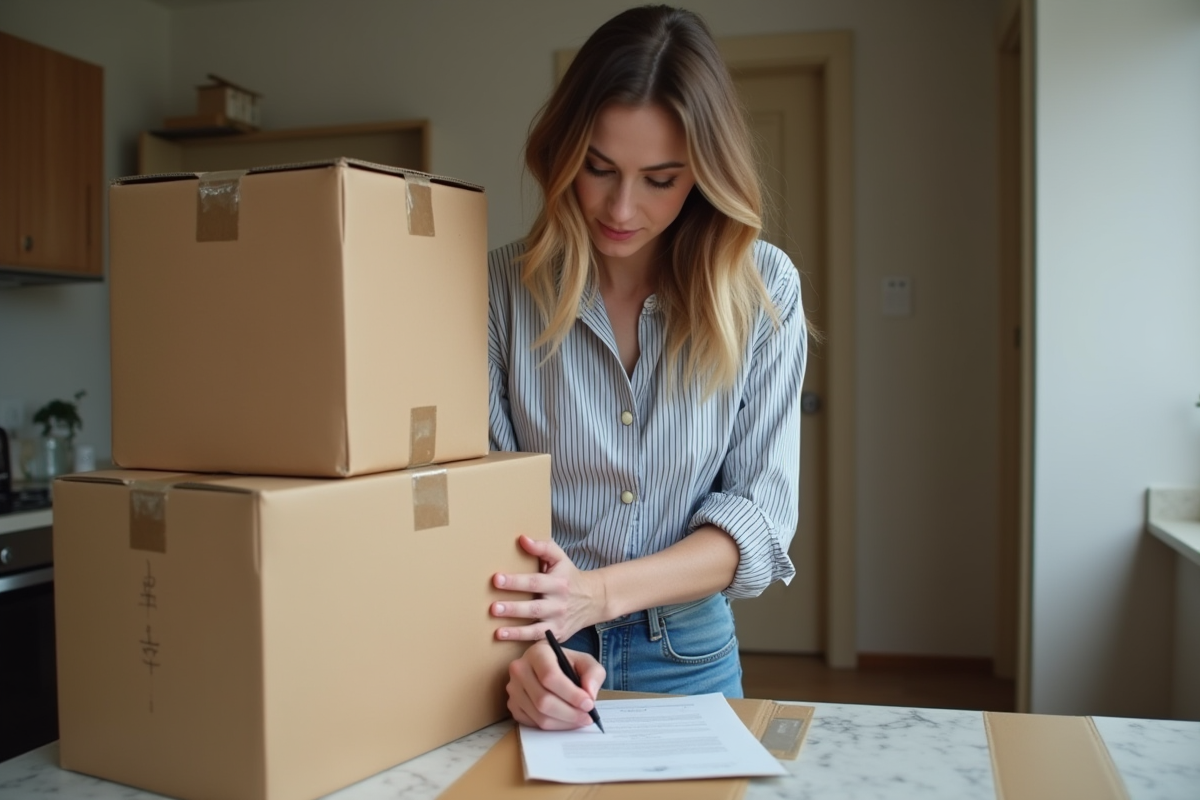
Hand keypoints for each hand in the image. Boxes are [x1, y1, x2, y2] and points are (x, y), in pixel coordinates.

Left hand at [491, 535, 606, 641]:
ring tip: (498, 631)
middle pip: (534, 607)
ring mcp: (558, 622)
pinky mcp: (557, 635)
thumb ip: (542, 547)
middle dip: (513, 608)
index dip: (516, 581)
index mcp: (558, 583)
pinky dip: (524, 642)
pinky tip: (508, 641)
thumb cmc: (569, 576)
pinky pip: (539, 640)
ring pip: (536, 629)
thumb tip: (522, 539)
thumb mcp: (560, 558)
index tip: (496, 579)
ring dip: (516, 631)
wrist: (594, 599)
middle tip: (493, 608)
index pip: (534, 582)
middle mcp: (559, 604)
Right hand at [507, 640, 605, 729]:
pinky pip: (532, 723)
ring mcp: (513, 689)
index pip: (550, 676)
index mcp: (537, 653)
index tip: (589, 704)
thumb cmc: (567, 664)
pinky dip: (552, 726)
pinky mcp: (512, 705)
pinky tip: (565, 720)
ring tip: (579, 720)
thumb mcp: (585, 662)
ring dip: (563, 723)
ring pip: (538, 715)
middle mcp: (520, 669)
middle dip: (569, 713)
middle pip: (543, 700)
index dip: (571, 694)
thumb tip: (589, 694)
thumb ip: (594, 674)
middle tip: (587, 717)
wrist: (549, 667)